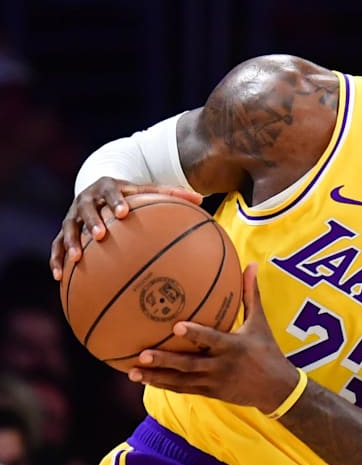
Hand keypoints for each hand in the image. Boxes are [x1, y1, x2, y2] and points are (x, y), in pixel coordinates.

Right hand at [49, 177, 202, 279]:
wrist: (99, 188)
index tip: (124, 212)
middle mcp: (88, 199)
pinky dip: (56, 260)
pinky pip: (56, 245)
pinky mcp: (64, 229)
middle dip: (93, 221)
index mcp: (109, 187)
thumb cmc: (130, 194)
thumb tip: (202, 201)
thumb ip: (171, 194)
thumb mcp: (146, 189)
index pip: (112, 192)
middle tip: (100, 235)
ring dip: (71, 242)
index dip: (116, 201)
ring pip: (68, 228)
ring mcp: (73, 215)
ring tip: (77, 258)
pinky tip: (59, 277)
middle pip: (87, 209)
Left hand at [128, 263, 298, 412]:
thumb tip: (250, 264)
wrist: (277, 389)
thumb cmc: (267, 350)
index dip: (195, 334)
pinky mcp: (209, 393)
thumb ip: (251, 295)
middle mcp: (222, 366)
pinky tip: (145, 379)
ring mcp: (213, 382)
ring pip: (181, 381)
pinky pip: (183, 389)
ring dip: (156, 377)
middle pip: (189, 364)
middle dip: (165, 361)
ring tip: (133, 372)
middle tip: (142, 355)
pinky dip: (164, 385)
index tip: (176, 326)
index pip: (212, 339)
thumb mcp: (260, 323)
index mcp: (234, 347)